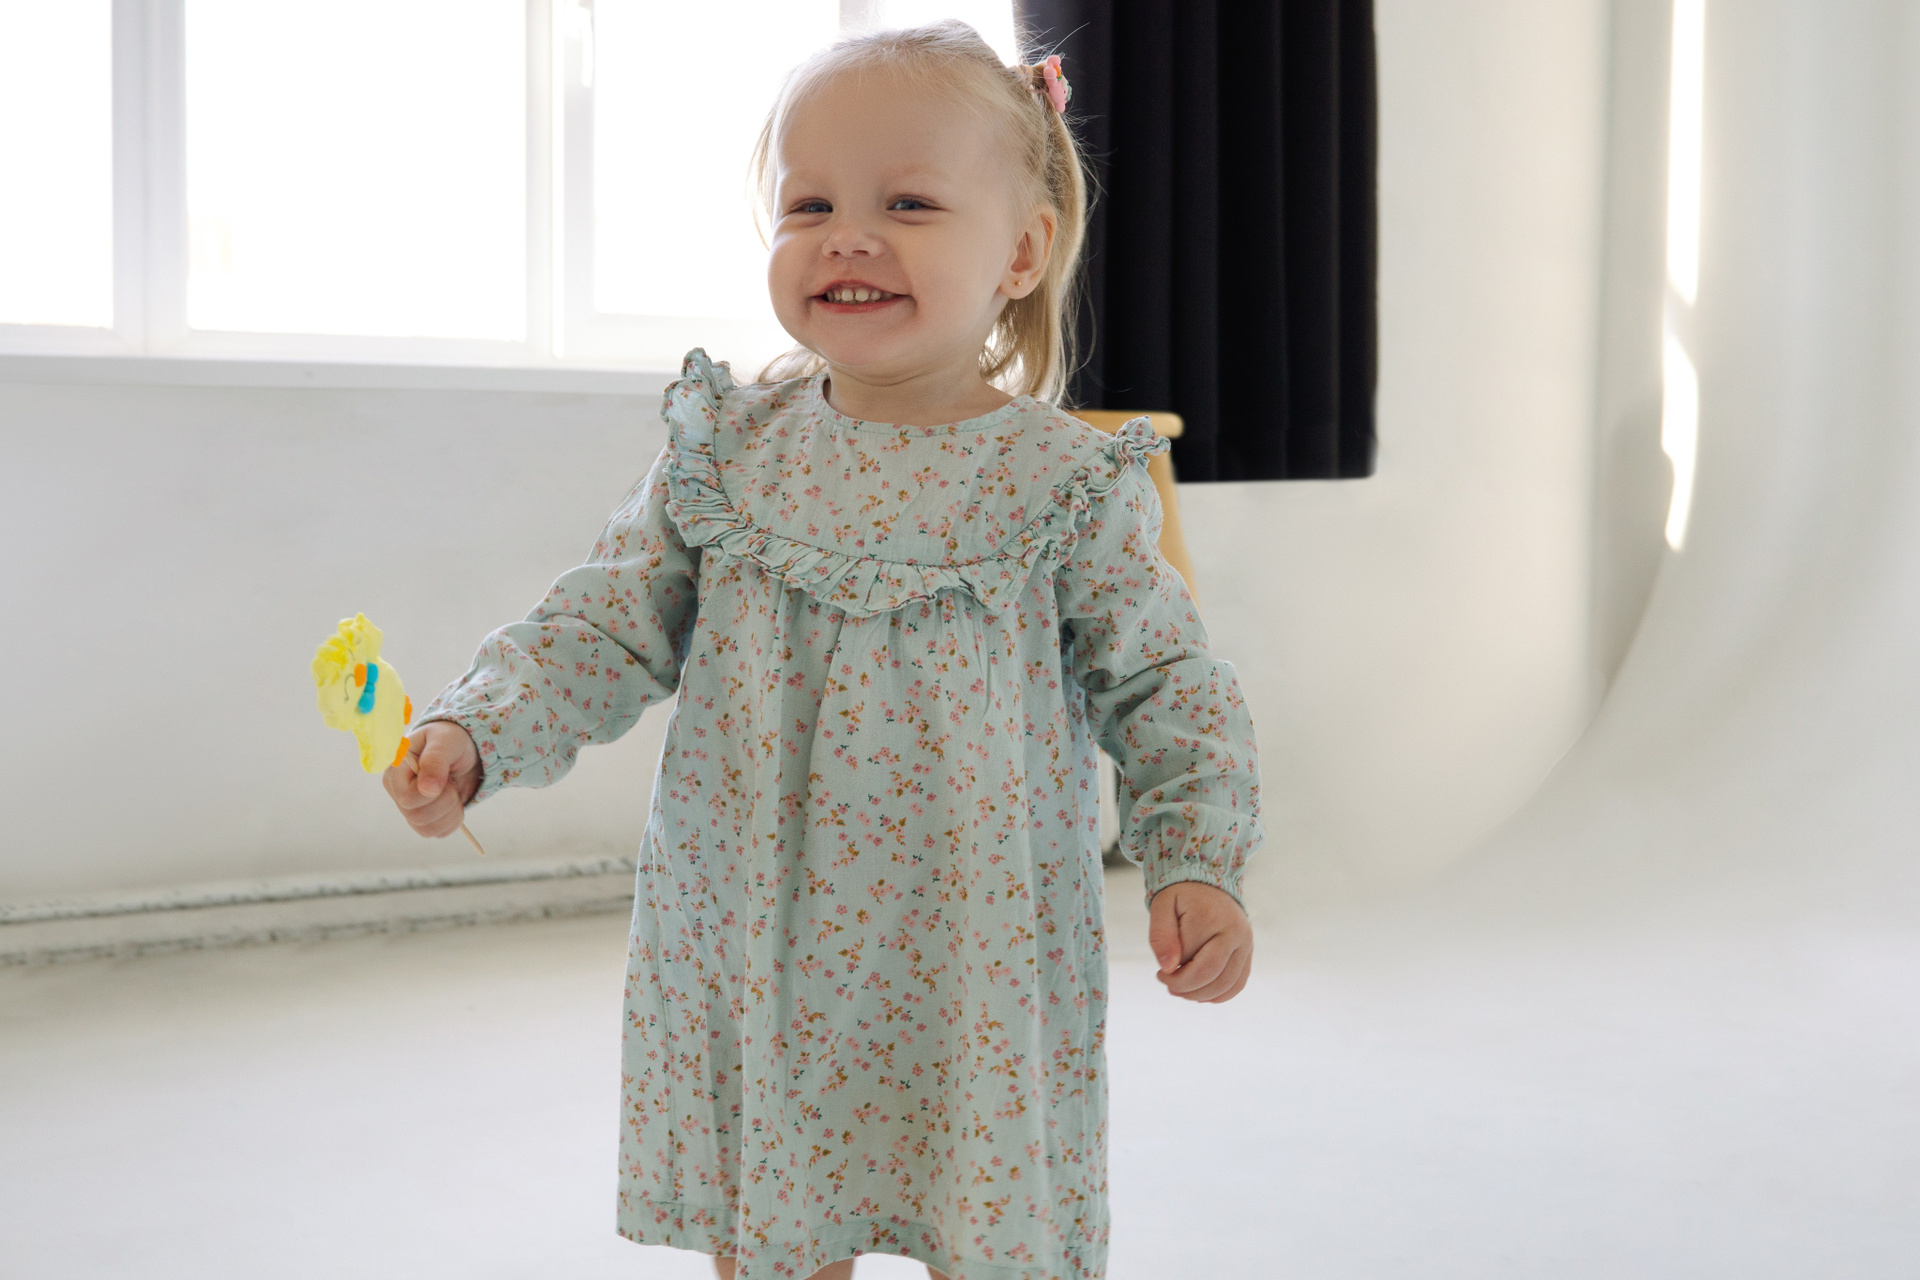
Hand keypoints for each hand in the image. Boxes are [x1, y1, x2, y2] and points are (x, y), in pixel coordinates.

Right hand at [383, 720, 480, 837]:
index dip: (431, 793)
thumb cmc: (450, 740)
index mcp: (395, 771)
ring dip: (451, 811)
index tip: (446, 776)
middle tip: (452, 781)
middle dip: (445, 801)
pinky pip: (437, 833)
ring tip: (453, 789)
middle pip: (417, 816)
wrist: (464, 751)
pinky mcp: (423, 819)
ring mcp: (409, 808)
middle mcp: (398, 792)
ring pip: (427, 829)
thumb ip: (435, 760)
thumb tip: (427, 789)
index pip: (406, 797)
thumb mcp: (446, 741)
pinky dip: (453, 821)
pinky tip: (454, 803)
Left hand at [1148, 881, 1252, 1002]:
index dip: (1170, 973)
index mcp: (1210, 917)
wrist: (1208, 885)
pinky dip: (1218, 996)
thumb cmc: (1181, 897)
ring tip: (1181, 990)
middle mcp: (1234, 931)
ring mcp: (1245, 943)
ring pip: (1225, 985)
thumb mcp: (1161, 907)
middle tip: (1167, 983)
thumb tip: (1168, 968)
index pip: (1187, 959)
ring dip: (1199, 996)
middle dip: (1184, 987)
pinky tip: (1200, 994)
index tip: (1159, 972)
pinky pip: (1237, 984)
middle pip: (1210, 975)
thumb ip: (1160, 936)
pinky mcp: (1248, 953)